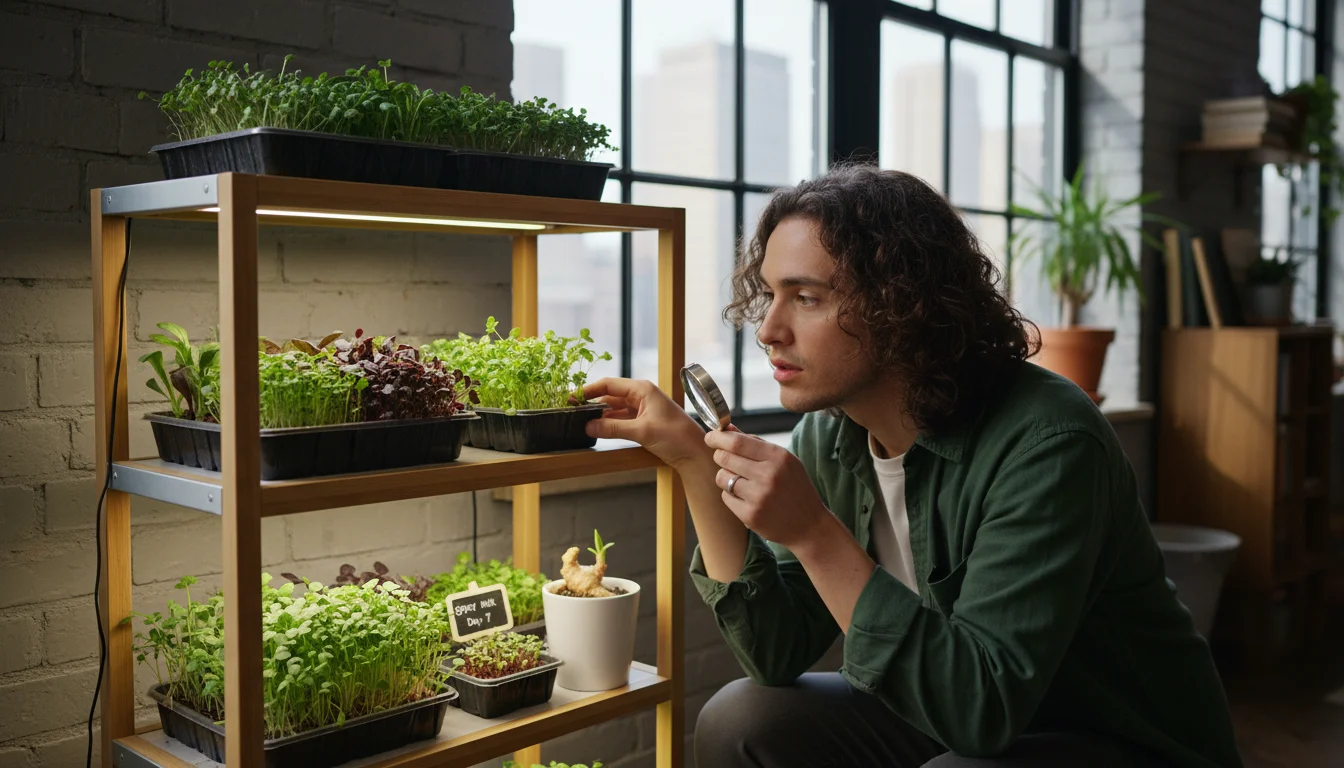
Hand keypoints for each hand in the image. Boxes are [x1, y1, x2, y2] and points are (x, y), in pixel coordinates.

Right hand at [583, 377, 705, 467]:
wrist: (695, 453)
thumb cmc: (675, 436)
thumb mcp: (641, 432)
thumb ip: (613, 428)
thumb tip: (588, 426)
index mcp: (642, 389)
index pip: (609, 384)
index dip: (589, 390)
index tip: (572, 397)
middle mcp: (641, 395)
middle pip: (610, 395)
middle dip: (592, 403)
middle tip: (572, 411)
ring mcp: (642, 408)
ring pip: (614, 408)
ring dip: (599, 415)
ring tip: (580, 421)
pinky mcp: (643, 421)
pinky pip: (621, 419)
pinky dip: (609, 423)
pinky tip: (597, 429)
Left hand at [706, 428, 828, 548]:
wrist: (809, 526)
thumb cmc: (795, 488)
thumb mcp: (784, 461)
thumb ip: (756, 443)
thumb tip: (727, 428)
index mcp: (778, 457)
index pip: (737, 442)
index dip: (718, 438)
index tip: (710, 437)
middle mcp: (768, 475)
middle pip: (725, 458)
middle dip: (719, 455)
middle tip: (724, 458)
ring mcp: (758, 497)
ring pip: (722, 477)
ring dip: (725, 477)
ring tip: (741, 481)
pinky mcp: (750, 515)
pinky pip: (725, 497)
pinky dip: (731, 495)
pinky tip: (747, 498)